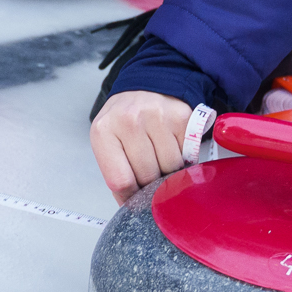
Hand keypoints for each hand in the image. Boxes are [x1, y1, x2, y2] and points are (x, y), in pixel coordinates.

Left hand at [90, 90, 194, 205]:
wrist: (148, 84)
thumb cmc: (126, 118)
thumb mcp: (109, 141)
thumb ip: (117, 172)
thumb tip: (132, 207)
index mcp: (104, 131)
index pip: (121, 181)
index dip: (132, 198)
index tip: (138, 202)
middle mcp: (129, 121)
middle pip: (148, 177)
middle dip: (151, 184)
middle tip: (151, 173)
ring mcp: (157, 117)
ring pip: (170, 168)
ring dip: (169, 171)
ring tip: (161, 156)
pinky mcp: (182, 117)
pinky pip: (187, 155)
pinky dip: (183, 157)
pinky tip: (173, 145)